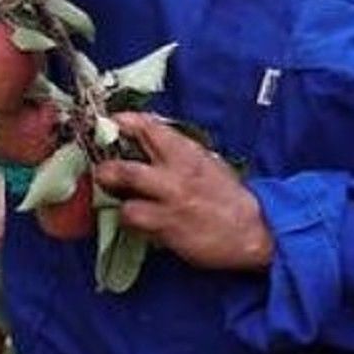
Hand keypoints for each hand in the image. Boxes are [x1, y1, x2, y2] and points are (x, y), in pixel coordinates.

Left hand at [94, 112, 273, 271]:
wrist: (251, 229)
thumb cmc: (229, 195)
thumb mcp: (209, 162)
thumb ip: (181, 152)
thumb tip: (153, 139)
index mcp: (188, 153)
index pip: (149, 129)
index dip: (124, 124)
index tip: (111, 123)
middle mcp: (175, 175)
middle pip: (126, 167)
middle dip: (106, 168)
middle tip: (102, 169)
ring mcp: (168, 203)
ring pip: (126, 200)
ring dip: (116, 198)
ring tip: (119, 198)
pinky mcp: (166, 228)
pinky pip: (134, 221)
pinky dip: (130, 220)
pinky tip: (137, 220)